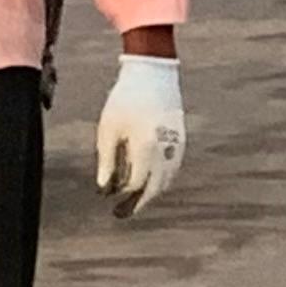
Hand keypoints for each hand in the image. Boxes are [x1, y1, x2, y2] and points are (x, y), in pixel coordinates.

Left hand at [94, 54, 185, 215]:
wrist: (153, 72)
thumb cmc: (125, 99)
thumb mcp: (108, 128)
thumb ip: (106, 161)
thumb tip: (104, 188)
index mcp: (146, 148)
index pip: (136, 184)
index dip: (121, 194)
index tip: (107, 198)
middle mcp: (165, 150)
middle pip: (155, 188)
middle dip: (138, 203)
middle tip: (121, 213)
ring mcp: (177, 145)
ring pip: (167, 180)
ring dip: (151, 192)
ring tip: (134, 199)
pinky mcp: (181, 138)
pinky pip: (173, 167)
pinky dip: (161, 179)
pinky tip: (149, 179)